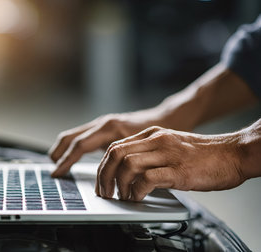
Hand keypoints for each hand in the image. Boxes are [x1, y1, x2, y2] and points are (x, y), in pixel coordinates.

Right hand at [49, 111, 161, 176]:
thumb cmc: (155, 135)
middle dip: (58, 153)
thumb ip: (121, 160)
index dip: (66, 161)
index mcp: (109, 128)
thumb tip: (108, 180)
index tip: (57, 173)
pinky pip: (82, 137)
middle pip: (70, 138)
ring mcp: (101, 124)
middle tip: (53, 170)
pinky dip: (73, 148)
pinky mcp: (103, 128)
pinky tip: (72, 158)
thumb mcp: (138, 148)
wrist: (165, 119)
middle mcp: (102, 124)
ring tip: (57, 165)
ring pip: (74, 136)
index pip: (80, 145)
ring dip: (63, 150)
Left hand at [96, 126, 247, 200]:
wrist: (233, 153)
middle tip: (104, 193)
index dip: (102, 167)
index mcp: (152, 135)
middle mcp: (156, 140)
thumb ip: (150, 153)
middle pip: (115, 154)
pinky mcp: (178, 170)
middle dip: (104, 176)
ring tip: (122, 198)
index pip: (115, 146)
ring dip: (119, 185)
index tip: (101, 182)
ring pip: (127, 164)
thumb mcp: (170, 145)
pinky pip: (147, 179)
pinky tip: (137, 198)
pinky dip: (136, 191)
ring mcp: (167, 154)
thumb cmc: (203, 154)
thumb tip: (129, 172)